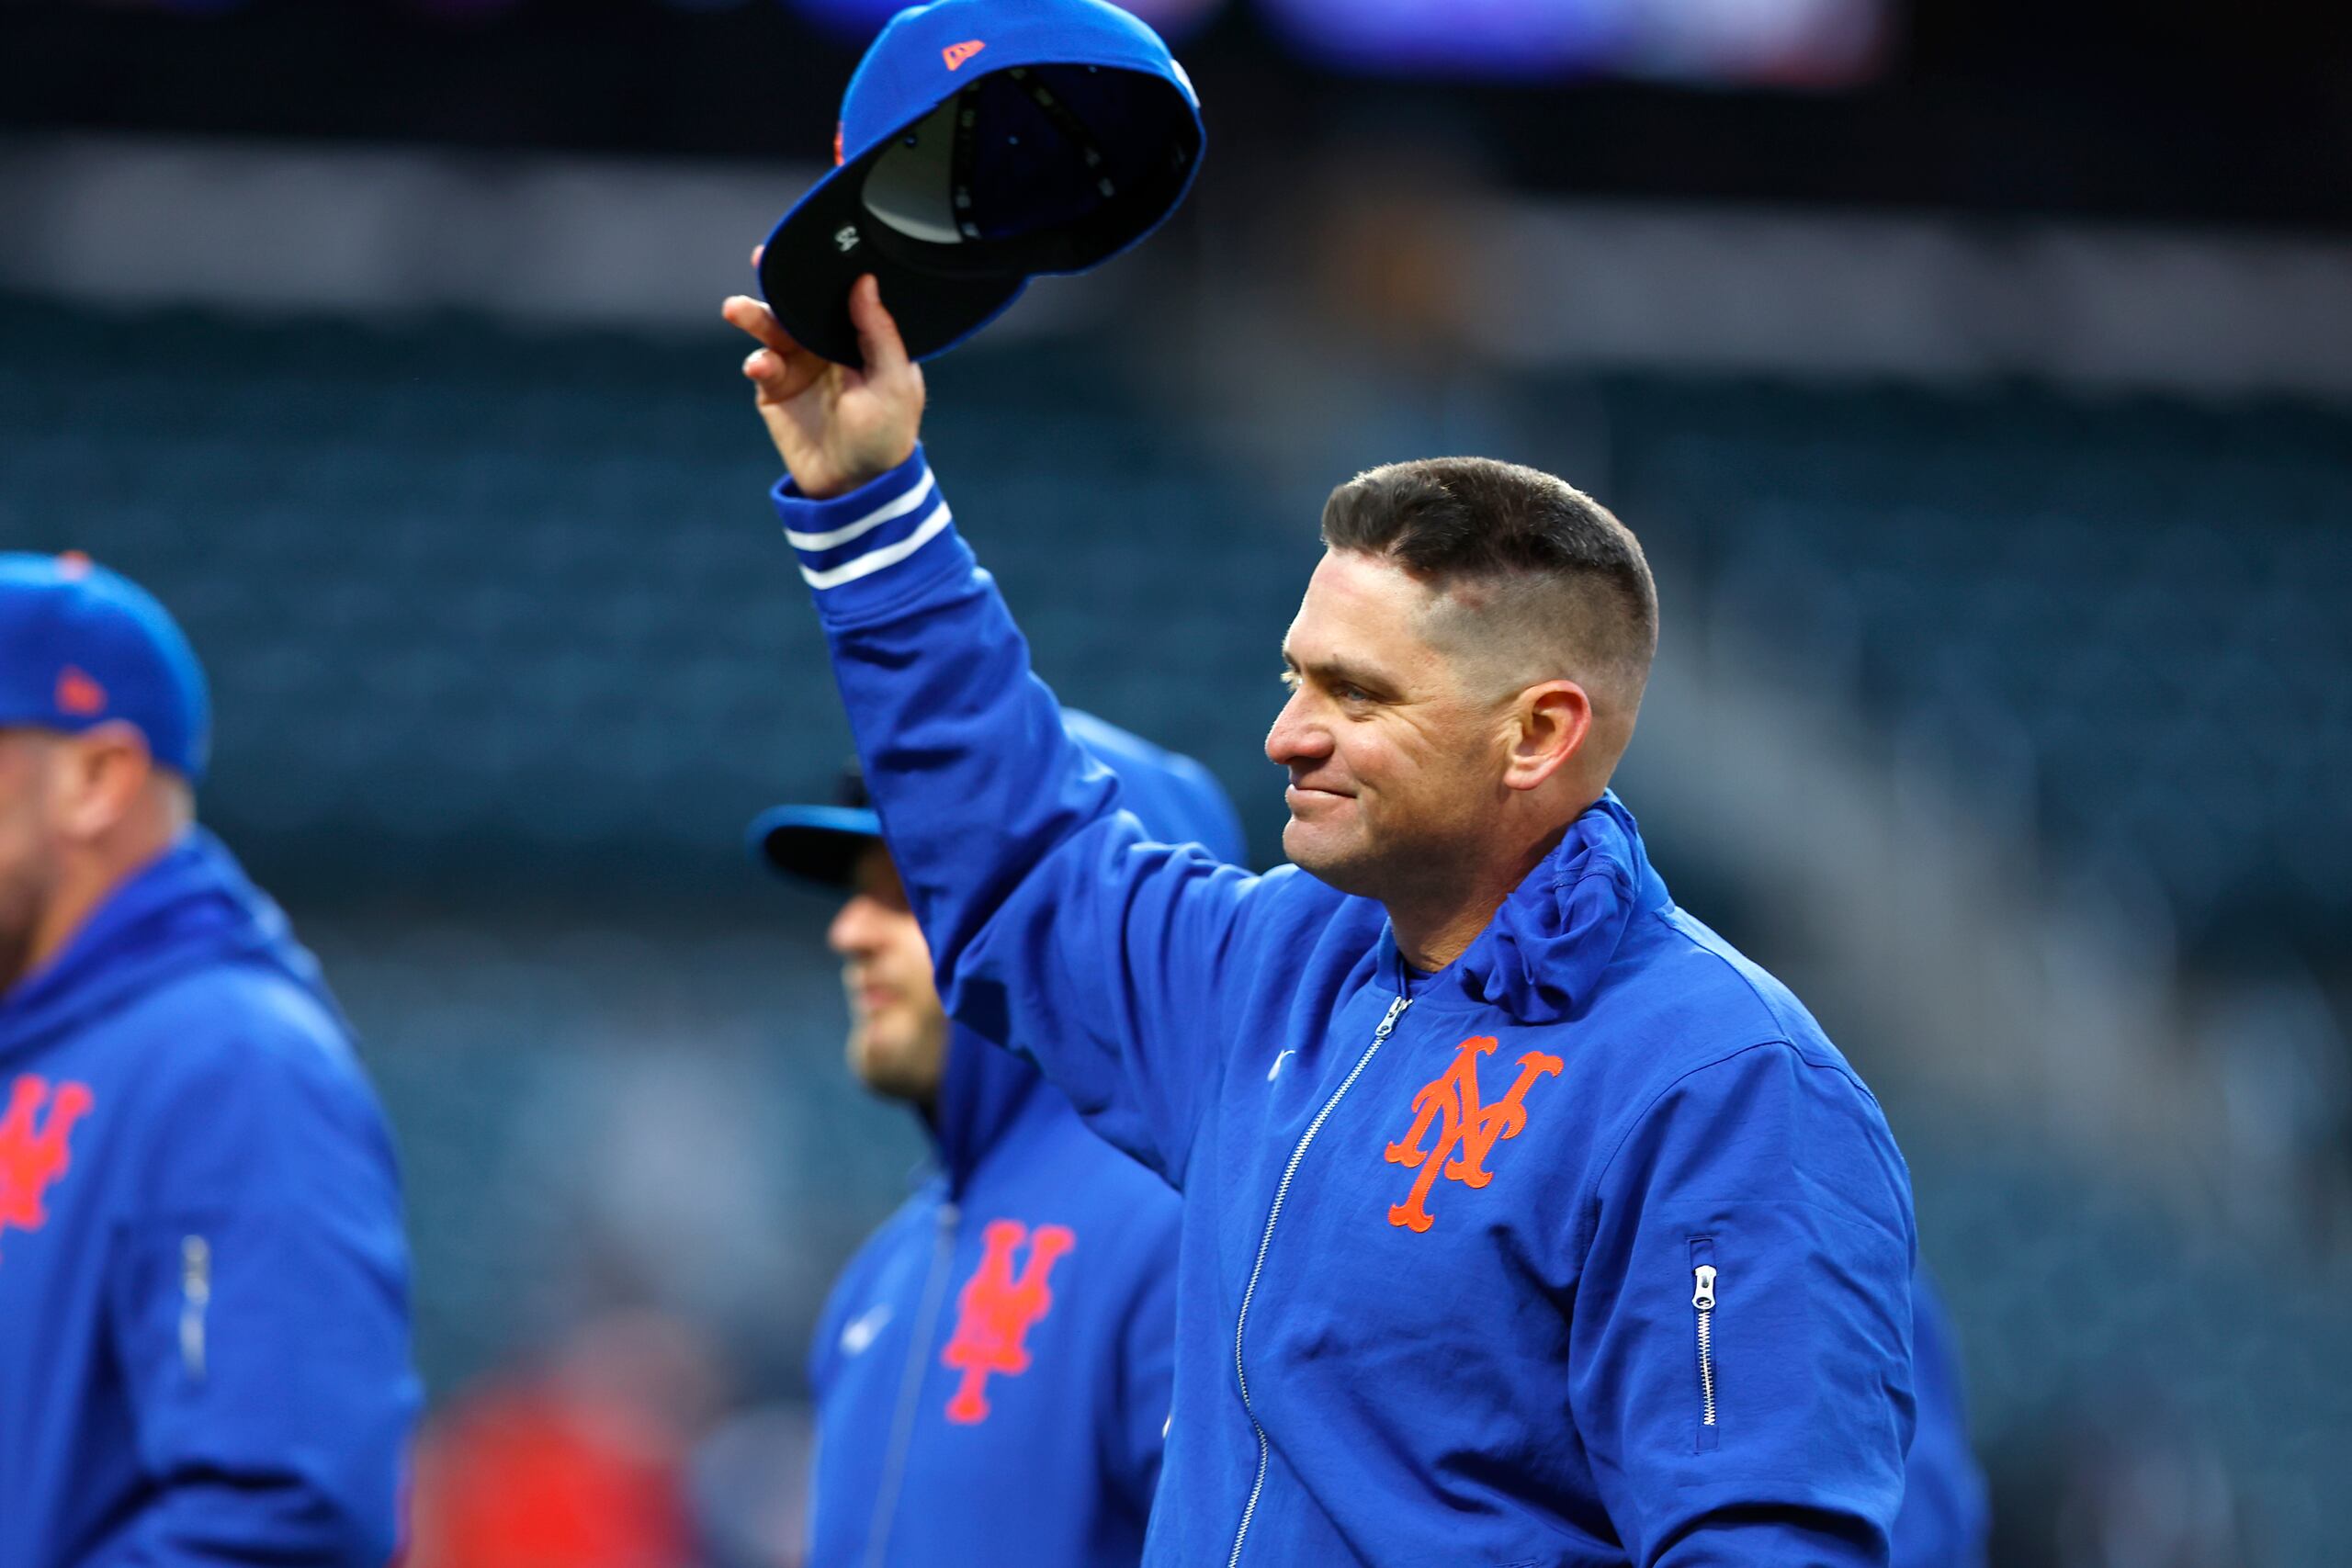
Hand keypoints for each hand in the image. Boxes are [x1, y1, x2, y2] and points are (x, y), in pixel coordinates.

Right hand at [722, 258, 925, 500]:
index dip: (823, 270)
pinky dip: (757, 361)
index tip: (806, 245)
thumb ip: (880, 333)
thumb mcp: (896, 382)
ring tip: (736, 310)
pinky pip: (761, 366)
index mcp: (859, 335)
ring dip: (754, 316)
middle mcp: (826, 343)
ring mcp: (798, 364)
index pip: (839, 294)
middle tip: (761, 259)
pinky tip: (760, 366)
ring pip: (772, 329)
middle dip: (779, 283)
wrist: (858, 484)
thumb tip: (865, 282)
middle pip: (799, 304)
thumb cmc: (887, 433)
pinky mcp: (774, 389)